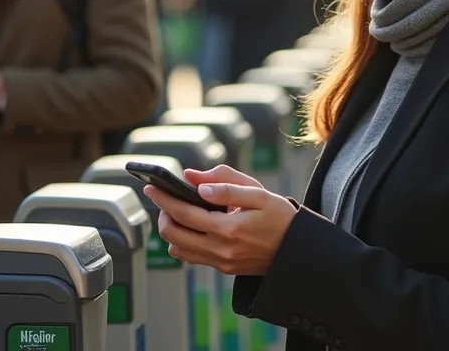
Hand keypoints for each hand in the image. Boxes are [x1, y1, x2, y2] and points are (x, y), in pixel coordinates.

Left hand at [144, 165, 297, 275]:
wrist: (297, 250)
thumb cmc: (280, 217)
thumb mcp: (258, 194)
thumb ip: (225, 185)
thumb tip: (193, 179)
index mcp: (228, 228)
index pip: (183, 213)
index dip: (163, 198)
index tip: (151, 186)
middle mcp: (220, 250)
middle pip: (173, 233)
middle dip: (162, 213)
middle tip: (165, 197)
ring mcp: (220, 262)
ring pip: (178, 248)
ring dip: (171, 229)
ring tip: (178, 211)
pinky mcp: (223, 268)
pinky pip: (191, 257)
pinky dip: (183, 241)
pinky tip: (192, 226)